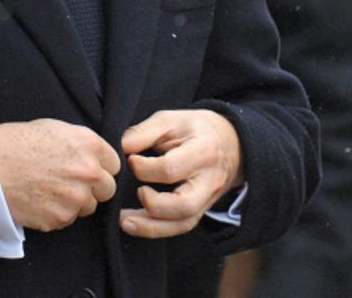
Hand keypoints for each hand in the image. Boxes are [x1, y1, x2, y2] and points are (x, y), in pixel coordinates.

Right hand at [0, 119, 120, 231]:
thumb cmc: (16, 142)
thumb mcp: (54, 128)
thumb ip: (81, 144)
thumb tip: (95, 156)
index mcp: (88, 145)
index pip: (114, 164)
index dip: (101, 166)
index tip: (89, 168)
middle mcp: (88, 172)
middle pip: (107, 189)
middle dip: (93, 187)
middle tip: (70, 182)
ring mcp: (74, 198)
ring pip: (88, 207)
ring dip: (75, 202)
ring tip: (50, 190)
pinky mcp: (59, 218)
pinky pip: (67, 220)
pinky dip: (56, 213)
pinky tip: (40, 200)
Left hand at [118, 109, 243, 238]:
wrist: (231, 143)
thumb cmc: (196, 130)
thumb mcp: (171, 120)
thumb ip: (144, 132)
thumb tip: (121, 147)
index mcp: (202, 152)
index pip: (171, 168)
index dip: (144, 168)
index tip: (130, 160)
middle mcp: (208, 181)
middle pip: (184, 205)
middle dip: (153, 205)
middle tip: (137, 192)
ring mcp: (207, 200)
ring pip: (183, 223)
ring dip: (151, 226)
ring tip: (125, 221)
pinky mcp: (200, 210)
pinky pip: (181, 227)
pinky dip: (157, 230)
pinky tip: (135, 225)